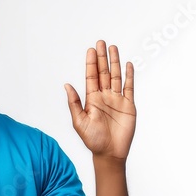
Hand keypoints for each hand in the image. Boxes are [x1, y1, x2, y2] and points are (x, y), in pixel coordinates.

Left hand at [64, 40, 135, 159]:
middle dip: (102, 58)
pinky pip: (129, 87)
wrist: (109, 152)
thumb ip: (74, 103)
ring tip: (113, 48)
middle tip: (100, 42)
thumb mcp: (79, 121)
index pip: (91, 77)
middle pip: (103, 73)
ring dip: (115, 62)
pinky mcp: (128, 105)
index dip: (91, 63)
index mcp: (91, 100)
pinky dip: (129, 76)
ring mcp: (117, 100)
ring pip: (116, 76)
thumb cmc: (92, 140)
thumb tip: (66, 85)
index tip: (90, 50)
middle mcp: (104, 97)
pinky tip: (127, 64)